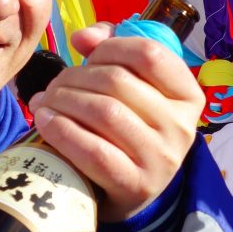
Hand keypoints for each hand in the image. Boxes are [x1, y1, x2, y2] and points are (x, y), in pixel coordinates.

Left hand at [30, 23, 203, 222]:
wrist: (130, 193)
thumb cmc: (129, 128)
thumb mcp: (134, 88)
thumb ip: (113, 49)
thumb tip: (83, 38)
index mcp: (188, 95)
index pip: (150, 53)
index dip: (110, 46)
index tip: (87, 54)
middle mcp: (182, 126)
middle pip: (118, 80)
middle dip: (74, 76)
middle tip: (54, 86)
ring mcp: (161, 158)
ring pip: (104, 111)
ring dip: (62, 100)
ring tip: (45, 102)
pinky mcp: (136, 186)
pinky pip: (93, 152)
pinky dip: (62, 131)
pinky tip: (45, 121)